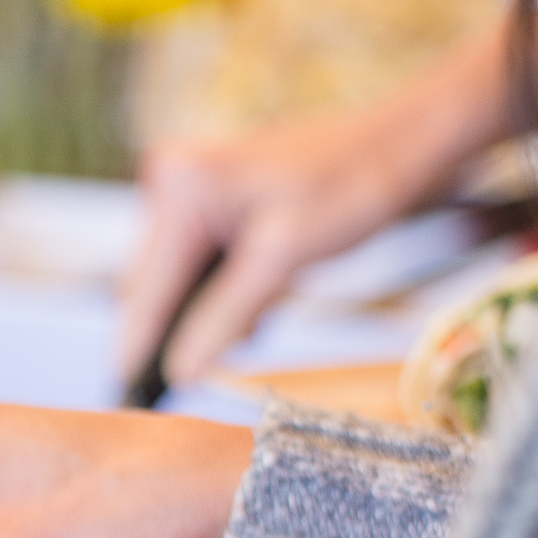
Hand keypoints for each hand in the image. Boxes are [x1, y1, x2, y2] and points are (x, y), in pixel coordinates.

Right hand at [120, 13, 537, 385]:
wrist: (404, 139)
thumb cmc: (354, 182)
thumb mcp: (283, 259)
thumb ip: (224, 317)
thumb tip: (181, 372)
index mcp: (180, 189)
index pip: (146, 288)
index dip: (140, 347)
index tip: (133, 398)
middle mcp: (172, 183)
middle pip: (153, 283)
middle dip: (171, 332)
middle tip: (182, 387)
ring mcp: (191, 192)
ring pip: (176, 278)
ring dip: (197, 316)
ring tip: (222, 352)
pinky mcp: (213, 202)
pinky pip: (199, 263)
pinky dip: (217, 295)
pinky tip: (245, 317)